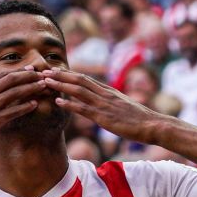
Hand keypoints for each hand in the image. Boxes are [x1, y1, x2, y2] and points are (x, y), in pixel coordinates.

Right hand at [0, 68, 47, 149]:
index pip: (1, 75)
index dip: (17, 71)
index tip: (28, 70)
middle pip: (12, 80)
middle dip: (28, 76)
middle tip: (40, 74)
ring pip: (16, 93)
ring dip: (32, 88)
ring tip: (43, 86)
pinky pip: (14, 111)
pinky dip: (26, 106)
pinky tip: (35, 104)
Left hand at [40, 68, 161, 143]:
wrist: (153, 125)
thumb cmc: (140, 119)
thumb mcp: (124, 107)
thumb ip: (112, 104)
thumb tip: (103, 105)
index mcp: (109, 91)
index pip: (85, 78)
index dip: (68, 74)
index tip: (55, 71)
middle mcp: (105, 94)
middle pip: (79, 80)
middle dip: (60, 75)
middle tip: (43, 71)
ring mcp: (104, 105)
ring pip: (78, 91)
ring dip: (60, 85)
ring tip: (45, 81)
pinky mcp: (104, 117)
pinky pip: (83, 108)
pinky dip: (69, 104)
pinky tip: (57, 101)